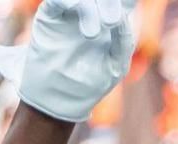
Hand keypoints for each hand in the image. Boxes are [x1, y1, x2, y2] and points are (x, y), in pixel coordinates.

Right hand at [0, 0, 135, 122]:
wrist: (60, 99)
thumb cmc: (91, 83)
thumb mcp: (116, 64)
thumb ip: (123, 40)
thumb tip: (122, 16)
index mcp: (111, 21)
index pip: (123, 2)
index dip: (126, 2)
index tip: (128, 6)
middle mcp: (92, 12)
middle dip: (109, 4)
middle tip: (111, 22)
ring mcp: (70, 13)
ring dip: (90, 9)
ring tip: (92, 35)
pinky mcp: (50, 16)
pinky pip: (57, 1)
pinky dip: (67, 2)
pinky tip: (73, 8)